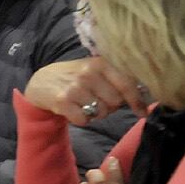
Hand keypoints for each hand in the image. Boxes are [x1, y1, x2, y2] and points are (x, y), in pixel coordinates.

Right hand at [24, 58, 147, 125]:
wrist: (41, 82)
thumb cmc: (74, 77)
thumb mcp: (94, 70)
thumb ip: (116, 78)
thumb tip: (144, 94)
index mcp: (100, 63)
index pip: (127, 84)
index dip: (137, 101)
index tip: (143, 112)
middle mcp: (88, 73)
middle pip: (116, 102)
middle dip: (111, 107)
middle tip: (99, 102)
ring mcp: (75, 87)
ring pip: (101, 112)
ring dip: (96, 114)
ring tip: (86, 105)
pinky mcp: (63, 101)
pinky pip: (84, 120)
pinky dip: (82, 120)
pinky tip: (74, 110)